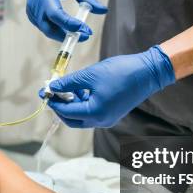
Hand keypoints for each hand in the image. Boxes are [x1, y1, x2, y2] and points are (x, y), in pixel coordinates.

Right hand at [26, 0, 106, 41]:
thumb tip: (104, 10)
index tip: (85, 29)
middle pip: (49, 28)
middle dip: (67, 35)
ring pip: (47, 30)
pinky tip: (69, 29)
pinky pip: (44, 27)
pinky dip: (56, 30)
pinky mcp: (32, 14)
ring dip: (63, 34)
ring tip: (80, 32)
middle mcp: (35, 4)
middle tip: (85, 36)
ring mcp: (31, 10)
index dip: (70, 24)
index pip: (55, 14)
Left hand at [41, 45, 175, 127]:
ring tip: (69, 85)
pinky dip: (83, 103)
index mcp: (95, 113)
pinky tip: (81, 88)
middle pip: (72, 119)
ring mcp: (107, 119)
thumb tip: (52, 87)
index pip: (65, 112)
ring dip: (72, 103)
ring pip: (81, 116)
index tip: (44, 90)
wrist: (148, 72)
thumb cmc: (121, 72)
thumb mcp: (90, 75)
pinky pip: (92, 112)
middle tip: (53, 91)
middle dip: (60, 106)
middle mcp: (101, 121)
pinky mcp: (112, 113)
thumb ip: (69, 83)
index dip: (53, 101)